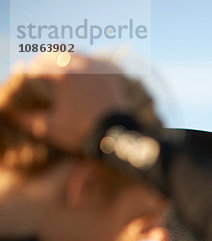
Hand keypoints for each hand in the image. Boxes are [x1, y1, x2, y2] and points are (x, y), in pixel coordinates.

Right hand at [4, 53, 131, 153]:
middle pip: (55, 54)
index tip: (28, 81)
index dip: (30, 74)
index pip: (38, 67)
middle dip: (45, 62)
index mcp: (63, 76)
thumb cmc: (82, 132)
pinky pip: (94, 60)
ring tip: (60, 69)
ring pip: (76, 53)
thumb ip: (28, 118)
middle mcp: (81, 65)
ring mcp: (98, 67)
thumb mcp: (50, 127)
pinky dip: (84, 62)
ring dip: (64, 58)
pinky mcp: (112, 72)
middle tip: (41, 71)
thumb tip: (13, 112)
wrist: (118, 135)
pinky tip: (81, 71)